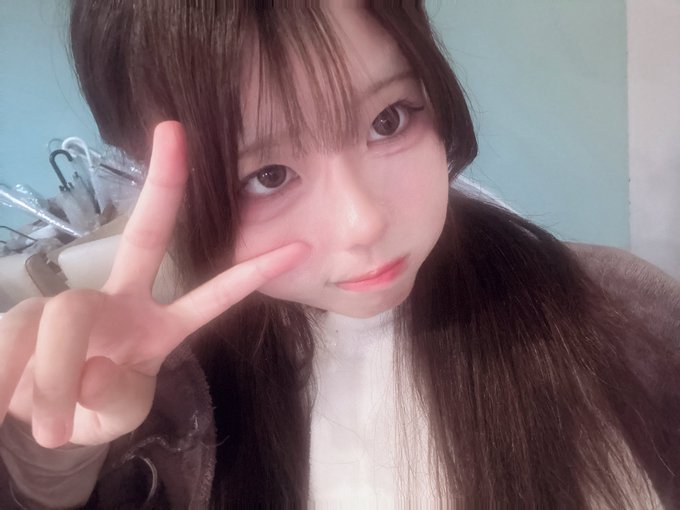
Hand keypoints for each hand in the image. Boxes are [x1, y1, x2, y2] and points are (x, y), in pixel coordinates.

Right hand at [0, 121, 308, 448]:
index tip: (299, 246)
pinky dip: (12, 379)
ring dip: (52, 379)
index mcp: (159, 328)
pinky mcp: (26, 319)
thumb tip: (89, 373)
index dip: (250, 275)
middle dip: (166, 183)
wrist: (44, 420)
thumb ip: (114, 399)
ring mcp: (77, 303)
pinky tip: (14, 400)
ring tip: (49, 427)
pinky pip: (16, 340)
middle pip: (145, 235)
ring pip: (65, 317)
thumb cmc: (96, 409)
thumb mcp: (115, 416)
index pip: (211, 297)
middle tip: (177, 128)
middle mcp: (123, 301)